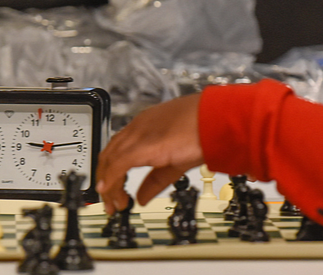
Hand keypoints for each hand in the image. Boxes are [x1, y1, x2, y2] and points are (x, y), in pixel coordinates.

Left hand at [96, 93, 204, 213]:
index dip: (111, 171)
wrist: (217, 119)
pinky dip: (111, 179)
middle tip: (110, 201)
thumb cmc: (204, 130)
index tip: (113, 188)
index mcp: (144, 126)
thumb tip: (142, 197)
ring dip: (108, 184)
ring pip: (110, 160)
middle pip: (108, 155)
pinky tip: (111, 193)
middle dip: (105, 180)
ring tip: (114, 203)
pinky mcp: (143, 145)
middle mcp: (137, 128)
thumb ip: (155, 180)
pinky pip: (118, 163)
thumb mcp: (175, 160)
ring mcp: (139, 134)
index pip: (117, 149)